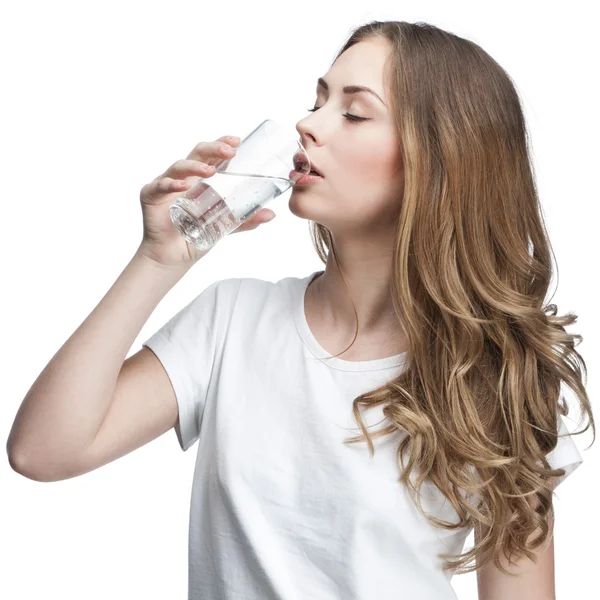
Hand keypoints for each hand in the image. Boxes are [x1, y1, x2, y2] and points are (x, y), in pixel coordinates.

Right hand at [137, 135, 275, 268]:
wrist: (172, 258)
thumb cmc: (195, 237)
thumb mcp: (224, 227)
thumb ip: (245, 220)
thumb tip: (271, 214)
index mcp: (200, 180)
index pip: (211, 155)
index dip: (222, 144)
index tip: (237, 140)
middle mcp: (183, 178)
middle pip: (197, 154)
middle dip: (214, 148)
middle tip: (230, 150)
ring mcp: (166, 185)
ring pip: (179, 166)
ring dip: (195, 166)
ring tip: (210, 171)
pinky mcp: (150, 195)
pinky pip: (160, 186)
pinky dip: (171, 184)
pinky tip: (182, 186)